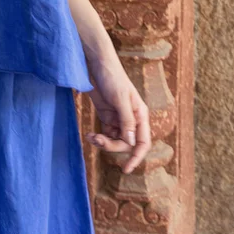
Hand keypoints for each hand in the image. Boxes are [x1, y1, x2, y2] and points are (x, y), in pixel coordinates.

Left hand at [84, 58, 150, 173]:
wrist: (96, 64)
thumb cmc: (112, 77)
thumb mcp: (120, 98)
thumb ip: (126, 121)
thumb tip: (132, 143)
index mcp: (140, 115)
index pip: (143, 142)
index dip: (137, 157)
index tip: (126, 169)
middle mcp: (131, 119)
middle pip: (126, 144)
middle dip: (112, 146)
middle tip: (98, 140)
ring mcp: (118, 119)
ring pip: (115, 141)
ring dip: (103, 143)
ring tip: (91, 137)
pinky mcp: (107, 117)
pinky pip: (105, 135)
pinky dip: (98, 138)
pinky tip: (89, 135)